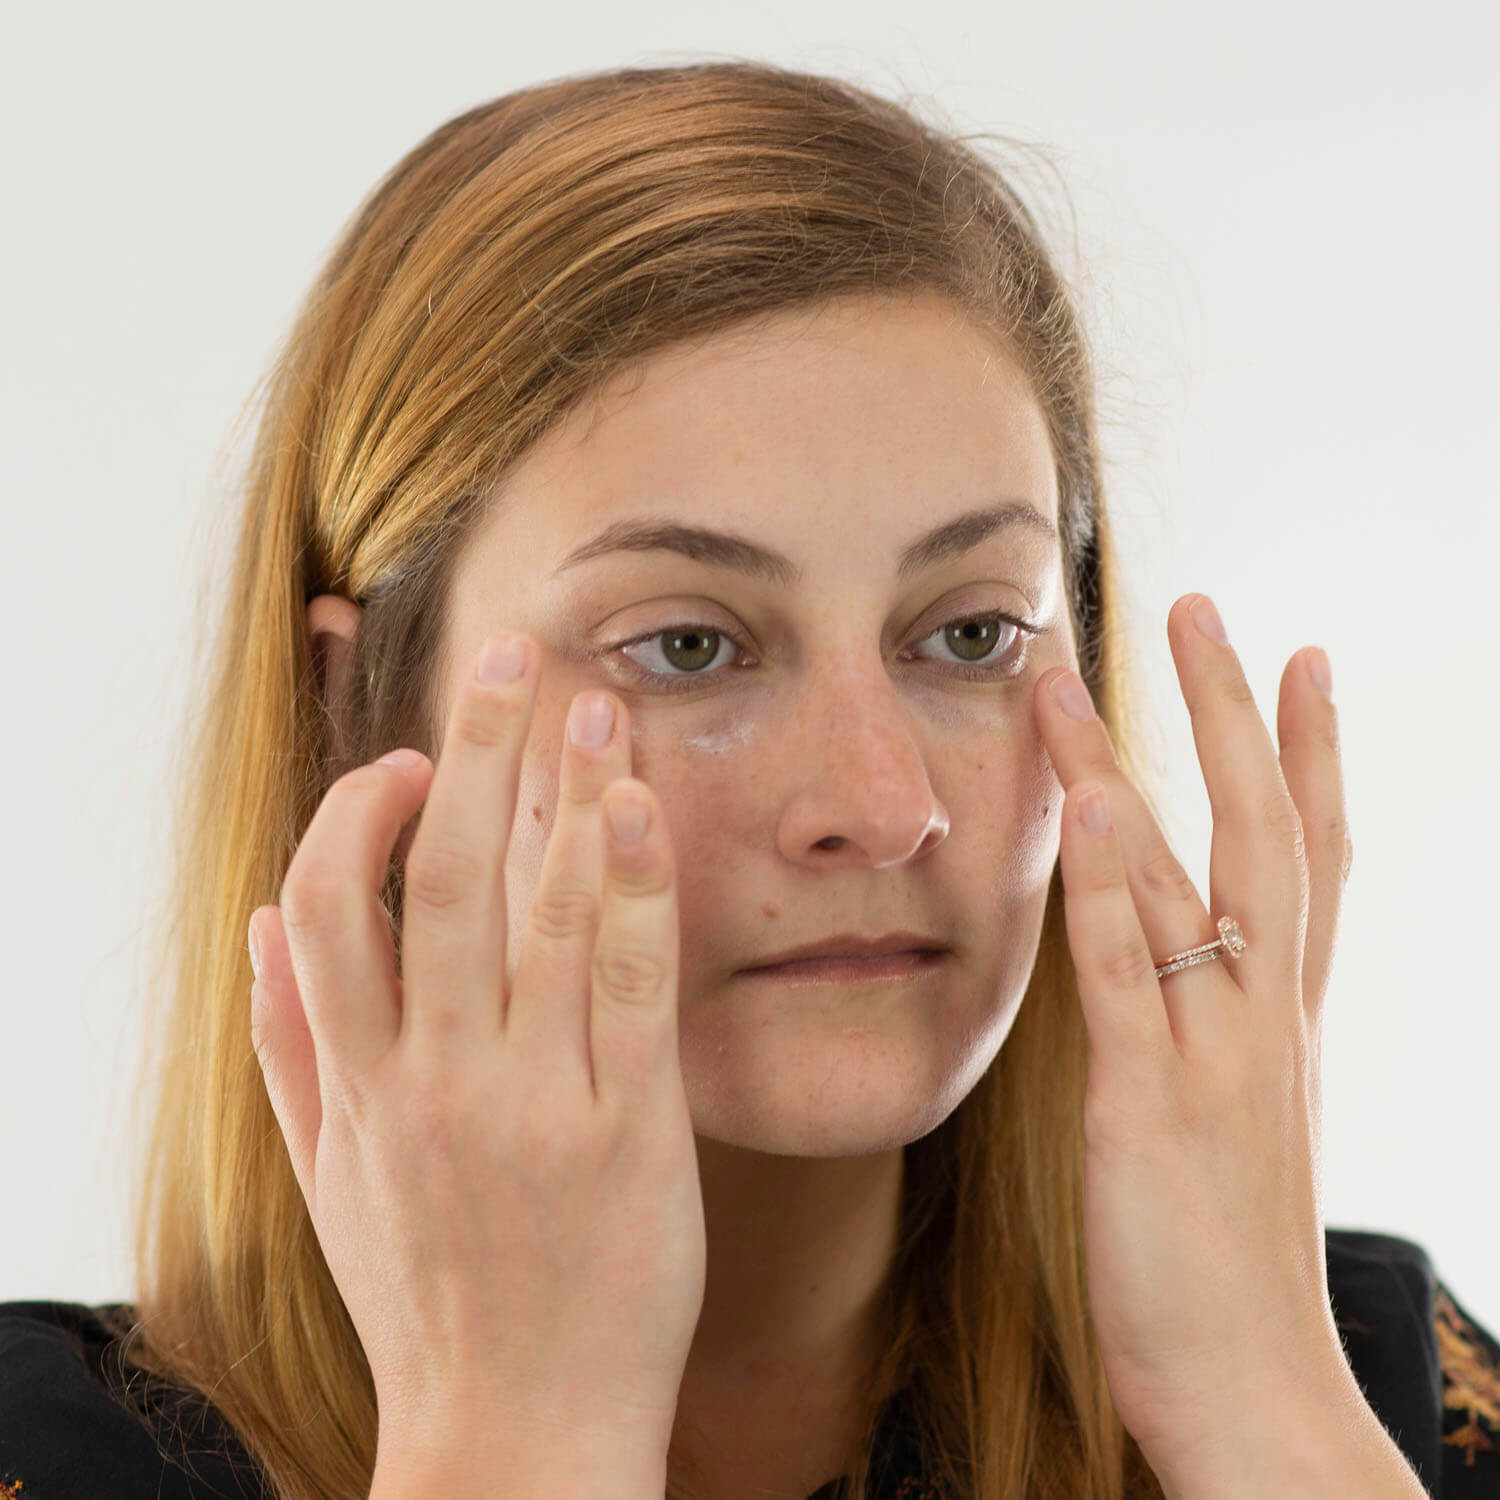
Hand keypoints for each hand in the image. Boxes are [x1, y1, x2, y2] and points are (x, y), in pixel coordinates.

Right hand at [246, 632, 703, 1462]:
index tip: (414, 761)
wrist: (515, 1430)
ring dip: (566, 792)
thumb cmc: (422, 1292)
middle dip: (477, 749)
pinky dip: (633, 891)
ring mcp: (533, 1104)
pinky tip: (641, 812)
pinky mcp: (629, 1135)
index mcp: (357, 1084)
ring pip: (539, 914)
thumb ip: (286, 1044)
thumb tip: (259, 919)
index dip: (364, 813)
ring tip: (597, 701)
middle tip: (515, 649)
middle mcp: (436, 1080)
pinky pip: (630, 989)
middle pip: (442, 877)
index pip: (330, 907)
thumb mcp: (324, 1176)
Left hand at [1033, 592, 1353, 1473]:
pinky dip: (1110, 879)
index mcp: (1280, 1018)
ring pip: (1181, 874)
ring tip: (1081, 670)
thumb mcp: (1239, 1128)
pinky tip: (1082, 799)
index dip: (1307, 754)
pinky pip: (1131, 969)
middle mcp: (1262, 1015)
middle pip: (1263, 831)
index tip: (1301, 662)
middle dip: (1235, 714)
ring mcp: (1215, 1051)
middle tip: (1209, 607)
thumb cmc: (1228, 1262)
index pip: (1308, 857)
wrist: (1253, 1390)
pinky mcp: (1151, 1102)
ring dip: (1133, 762)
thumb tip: (1194, 971)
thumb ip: (1216, 1039)